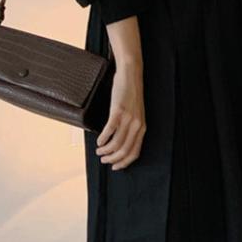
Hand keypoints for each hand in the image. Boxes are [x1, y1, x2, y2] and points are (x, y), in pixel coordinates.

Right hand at [97, 53, 145, 169]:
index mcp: (142, 128)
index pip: (134, 153)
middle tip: (103, 159)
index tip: (115, 167)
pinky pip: (109, 131)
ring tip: (99, 151)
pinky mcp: (118, 112)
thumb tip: (121, 142)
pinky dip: (102, 139)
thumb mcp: (136, 113)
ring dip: (105, 151)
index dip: (124, 163)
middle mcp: (137, 126)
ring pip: (116, 144)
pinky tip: (98, 141)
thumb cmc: (131, 94)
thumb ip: (131, 127)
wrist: (131, 75)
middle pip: (124, 151)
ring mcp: (128, 119)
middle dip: (112, 159)